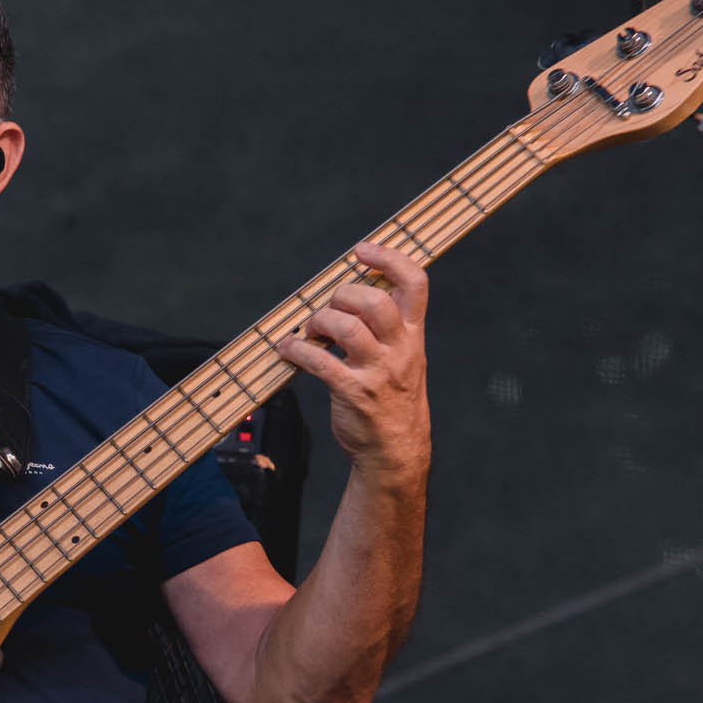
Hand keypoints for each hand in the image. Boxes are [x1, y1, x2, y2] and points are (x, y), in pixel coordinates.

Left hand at [278, 239, 431, 480]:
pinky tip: (288, 349)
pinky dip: (296, 350)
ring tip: (310, 330)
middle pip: (375, 302)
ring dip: (318, 321)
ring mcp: (377, 372)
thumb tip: (352, 293)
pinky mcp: (353, 393)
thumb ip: (387, 326)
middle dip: (343, 295)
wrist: (395, 451)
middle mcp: (399, 350)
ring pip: (346, 328)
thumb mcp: (404, 358)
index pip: (415, 284)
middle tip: (330, 308)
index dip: (389, 258)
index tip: (362, 251)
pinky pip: (319, 362)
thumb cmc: (392, 400)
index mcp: (412, 335)